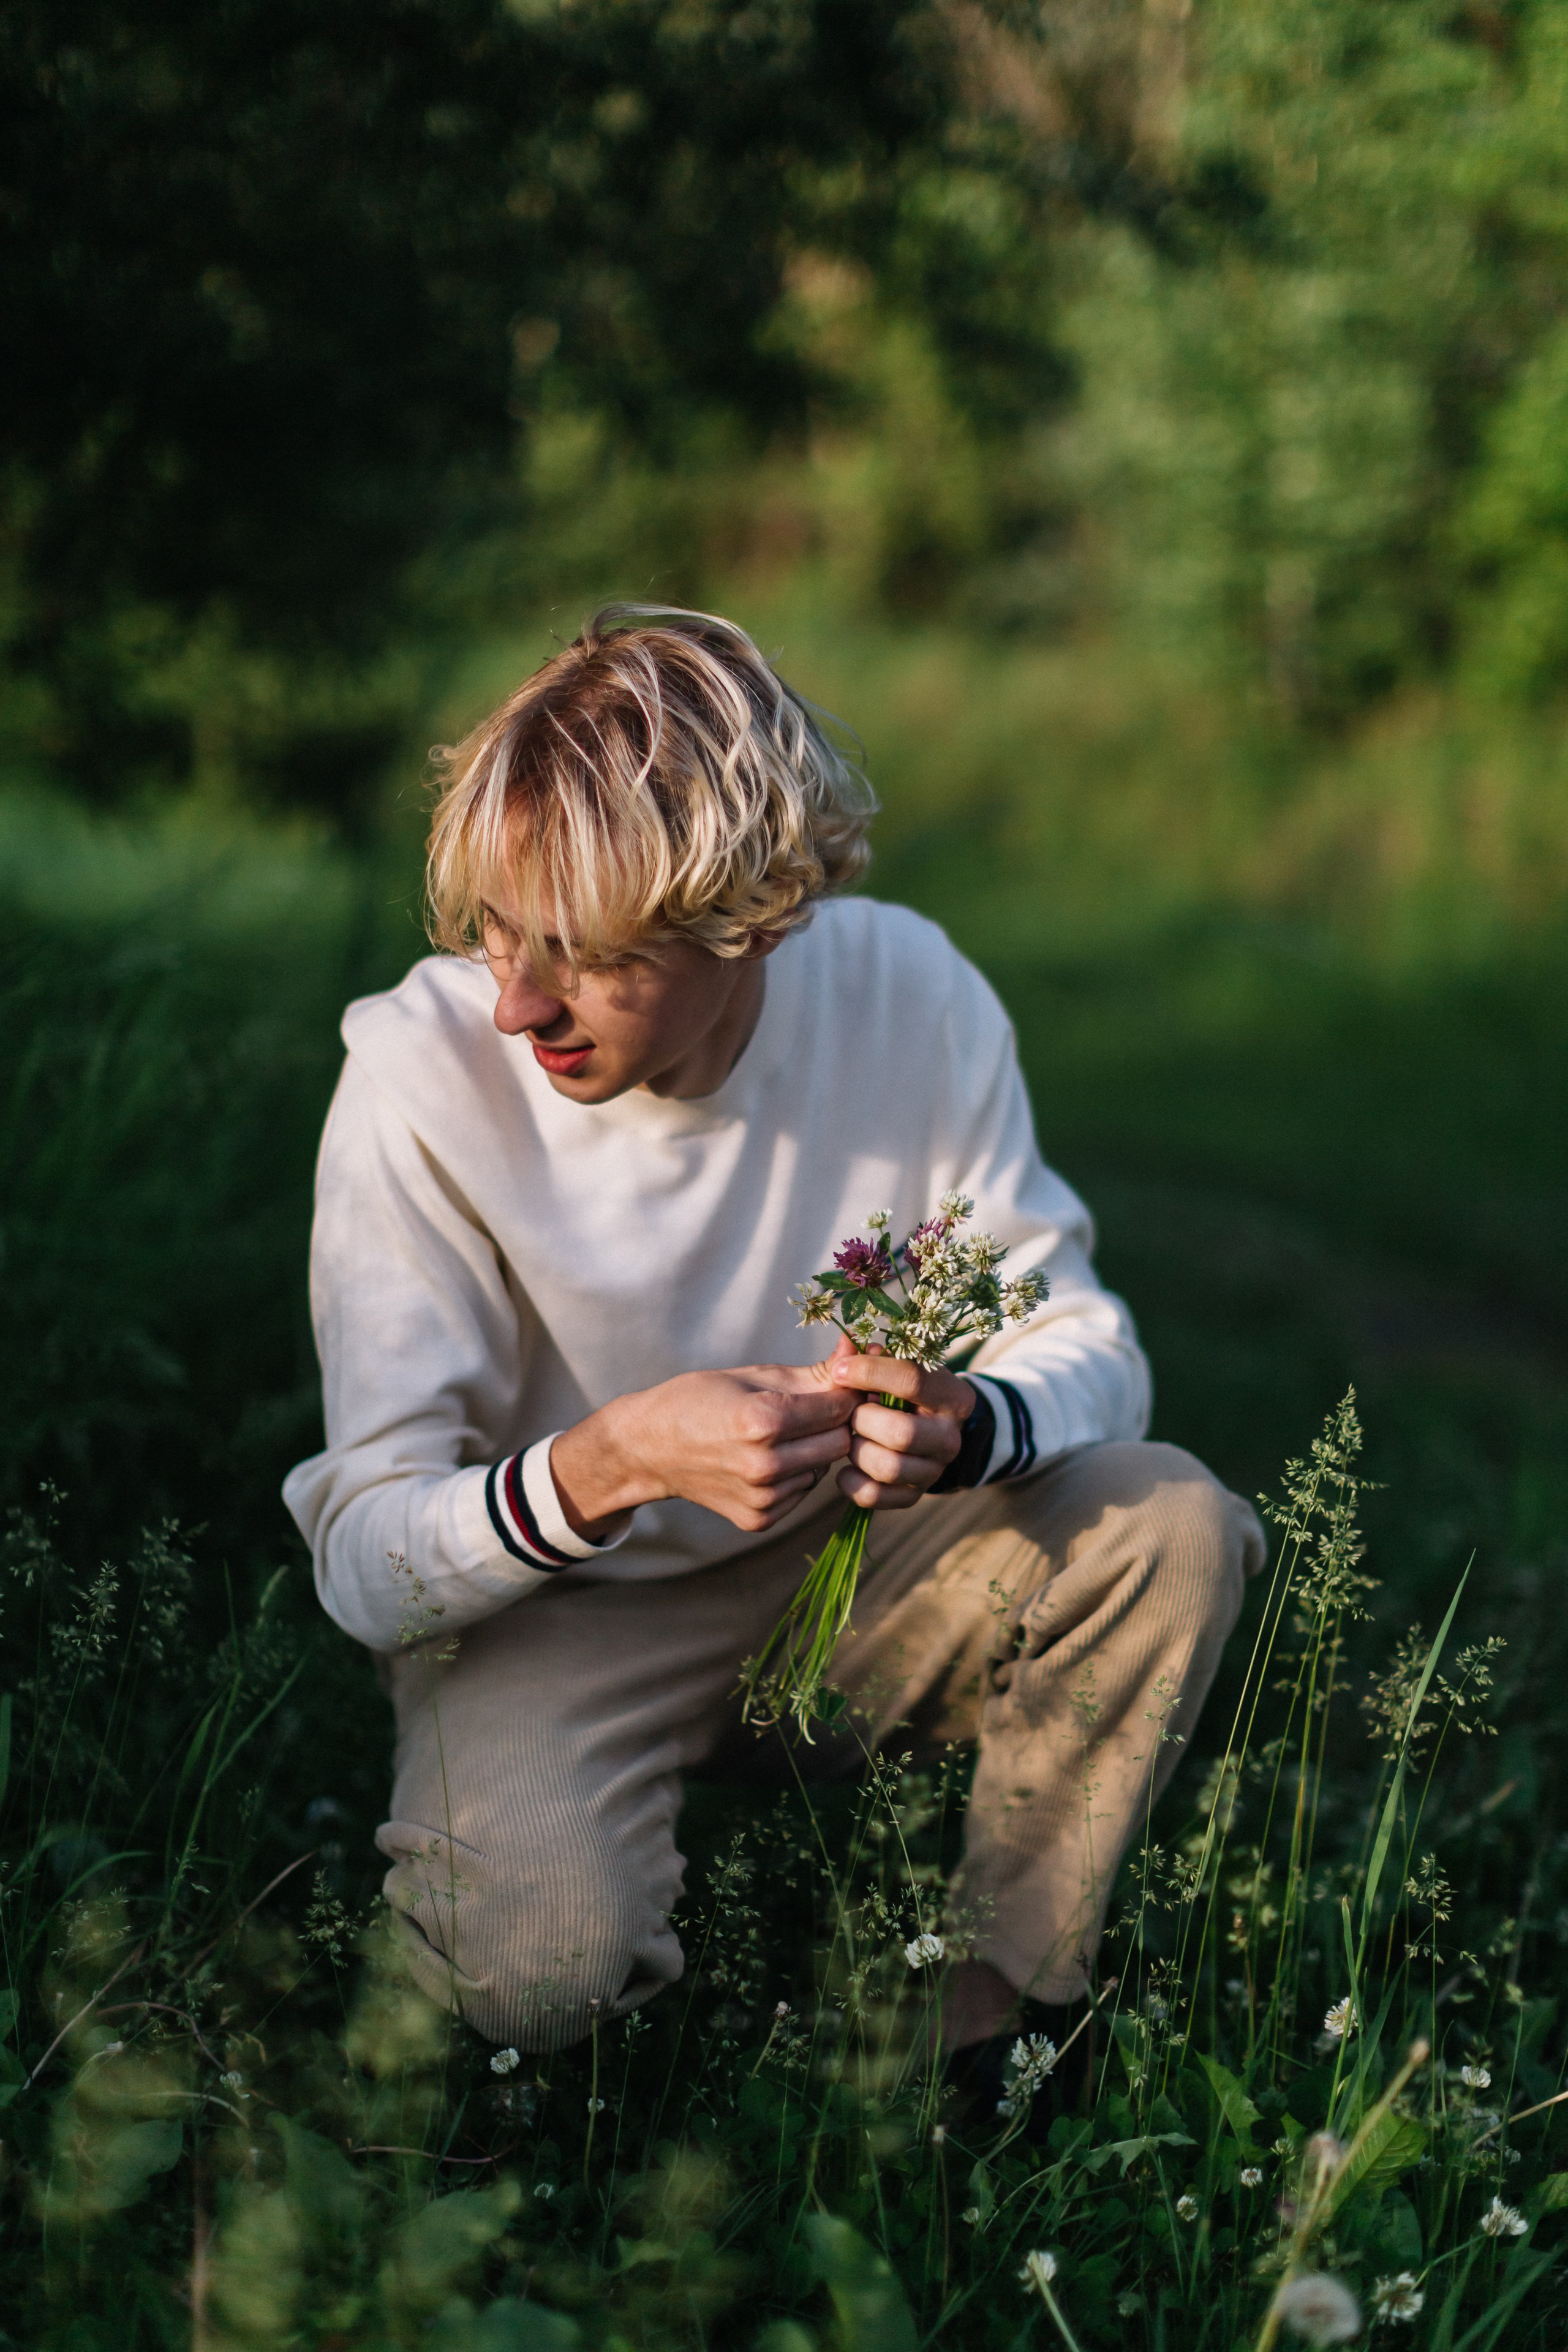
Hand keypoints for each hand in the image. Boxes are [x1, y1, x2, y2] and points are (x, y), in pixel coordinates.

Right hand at [549, 1364, 855, 1537]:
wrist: (650, 1447)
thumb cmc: (700, 1399)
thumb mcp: (754, 1375)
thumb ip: (813, 1373)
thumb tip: (860, 1354)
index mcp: (763, 1420)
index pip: (840, 1406)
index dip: (846, 1391)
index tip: (841, 1383)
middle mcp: (765, 1465)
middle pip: (840, 1441)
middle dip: (836, 1422)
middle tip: (816, 1408)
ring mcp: (762, 1498)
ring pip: (824, 1468)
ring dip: (815, 1450)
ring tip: (782, 1434)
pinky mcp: (759, 1519)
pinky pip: (802, 1492)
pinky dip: (795, 1475)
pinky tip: (768, 1459)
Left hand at [822, 1332, 974, 1510]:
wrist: (926, 1431)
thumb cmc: (903, 1391)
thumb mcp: (897, 1367)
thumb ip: (870, 1355)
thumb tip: (845, 1341)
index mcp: (953, 1397)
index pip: (911, 1380)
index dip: (869, 1373)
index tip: (839, 1371)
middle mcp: (950, 1438)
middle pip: (901, 1432)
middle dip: (863, 1420)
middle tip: (850, 1412)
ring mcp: (934, 1471)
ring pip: (888, 1467)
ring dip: (857, 1450)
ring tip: (851, 1436)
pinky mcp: (912, 1496)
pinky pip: (875, 1496)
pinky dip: (851, 1481)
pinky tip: (846, 1465)